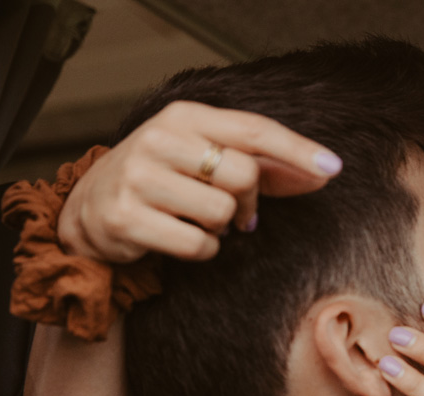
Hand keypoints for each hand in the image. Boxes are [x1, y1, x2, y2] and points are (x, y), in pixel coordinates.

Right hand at [58, 101, 342, 262]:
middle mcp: (158, 139)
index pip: (254, 130)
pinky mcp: (125, 218)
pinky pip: (198, 245)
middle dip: (248, 201)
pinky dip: (201, 250)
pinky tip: (179, 238)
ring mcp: (138, 178)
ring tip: (194, 221)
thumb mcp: (204, 159)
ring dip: (221, 229)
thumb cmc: (162, 182)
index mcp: (183, 116)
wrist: (89, 211)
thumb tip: (323, 174)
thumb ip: (262, 165)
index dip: (297, 150)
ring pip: (222, 214)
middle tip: (232, 210)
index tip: (333, 168)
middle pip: (244, 175)